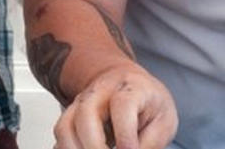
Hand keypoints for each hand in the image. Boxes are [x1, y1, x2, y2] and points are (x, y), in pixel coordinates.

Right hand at [54, 63, 176, 148]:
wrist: (130, 83)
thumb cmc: (148, 102)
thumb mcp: (164, 121)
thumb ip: (151, 143)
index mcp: (131, 88)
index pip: (123, 105)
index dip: (125, 134)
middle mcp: (101, 92)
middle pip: (86, 112)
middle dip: (95, 146)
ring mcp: (81, 103)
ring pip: (65, 126)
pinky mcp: (70, 116)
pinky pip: (60, 136)